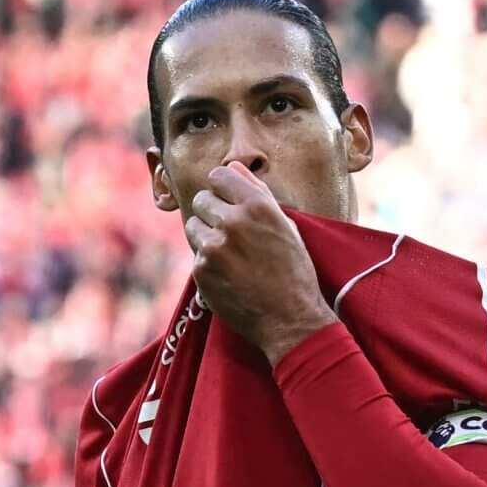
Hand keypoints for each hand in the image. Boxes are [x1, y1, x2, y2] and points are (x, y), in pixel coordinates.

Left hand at [183, 164, 337, 364]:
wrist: (289, 319)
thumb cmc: (294, 272)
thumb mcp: (286, 226)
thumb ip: (257, 193)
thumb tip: (233, 167)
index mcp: (258, 205)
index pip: (220, 175)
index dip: (222, 187)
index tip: (226, 198)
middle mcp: (233, 221)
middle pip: (201, 199)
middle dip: (212, 212)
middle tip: (229, 231)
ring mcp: (214, 246)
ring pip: (193, 225)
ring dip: (206, 236)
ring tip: (229, 254)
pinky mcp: (201, 270)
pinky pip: (195, 255)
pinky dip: (207, 262)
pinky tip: (228, 274)